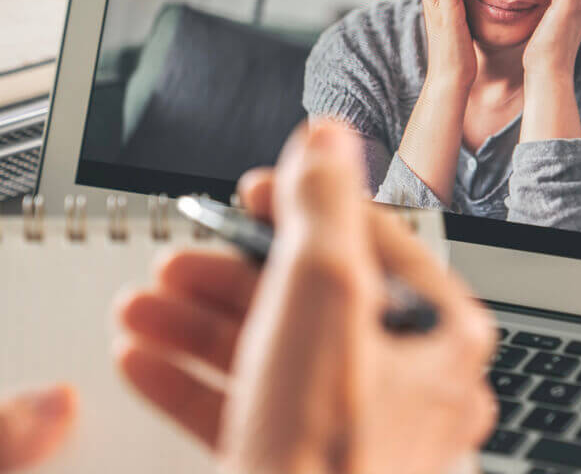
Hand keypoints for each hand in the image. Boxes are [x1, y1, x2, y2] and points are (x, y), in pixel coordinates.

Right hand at [116, 121, 497, 473]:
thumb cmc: (328, 453)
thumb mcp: (321, 293)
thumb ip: (323, 205)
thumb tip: (327, 139)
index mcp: (436, 336)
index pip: (370, 240)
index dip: (303, 204)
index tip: (253, 188)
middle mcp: (406, 385)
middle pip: (308, 297)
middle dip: (229, 271)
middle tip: (182, 254)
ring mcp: (355, 432)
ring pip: (270, 352)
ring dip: (198, 320)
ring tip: (145, 304)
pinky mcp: (303, 467)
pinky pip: (246, 407)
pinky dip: (193, 379)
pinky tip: (143, 358)